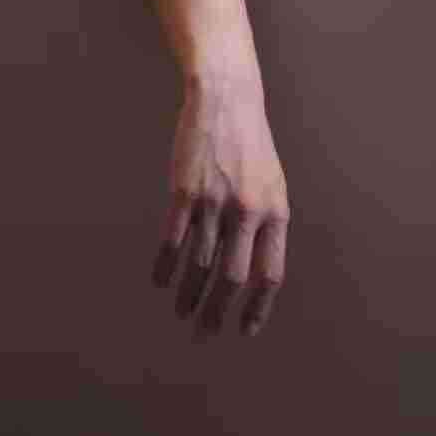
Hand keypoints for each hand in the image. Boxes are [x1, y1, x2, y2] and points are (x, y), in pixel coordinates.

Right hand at [150, 70, 290, 340]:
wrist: (226, 99)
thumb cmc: (250, 146)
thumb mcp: (272, 183)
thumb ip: (266, 225)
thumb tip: (255, 274)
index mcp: (275, 211)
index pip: (269, 274)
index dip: (257, 307)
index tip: (243, 330)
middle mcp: (247, 210)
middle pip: (232, 279)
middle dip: (216, 314)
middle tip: (203, 336)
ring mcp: (214, 201)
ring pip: (200, 264)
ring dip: (189, 295)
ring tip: (182, 313)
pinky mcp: (184, 191)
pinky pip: (173, 241)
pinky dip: (165, 267)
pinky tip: (160, 282)